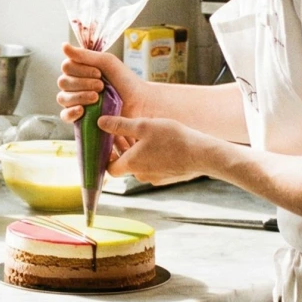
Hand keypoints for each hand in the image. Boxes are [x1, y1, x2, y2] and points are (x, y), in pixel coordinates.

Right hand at [57, 43, 143, 123]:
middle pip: (63, 82)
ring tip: (96, 97)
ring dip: (79, 96)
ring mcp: (76, 102)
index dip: (80, 70)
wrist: (138, 102)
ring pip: (63, 98)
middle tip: (101, 86)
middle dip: (82, 83)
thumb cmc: (124, 80)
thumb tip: (63, 46)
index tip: (99, 73)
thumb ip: (84, 55)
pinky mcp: (80, 118)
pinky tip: (81, 110)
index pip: (66, 67)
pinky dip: (70, 112)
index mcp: (80, 70)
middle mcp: (75, 85)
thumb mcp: (106, 62)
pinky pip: (65, 116)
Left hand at [98, 115, 212, 184]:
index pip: (109, 168)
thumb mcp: (143, 126)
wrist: (201, 154)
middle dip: (123, 149)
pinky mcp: (168, 177)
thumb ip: (120, 125)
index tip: (108, 143)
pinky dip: (151, 157)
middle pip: (124, 164)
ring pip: (140, 165)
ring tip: (144, 135)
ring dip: (137, 152)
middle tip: (125, 132)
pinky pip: (154, 167)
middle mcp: (140, 175)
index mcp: (131, 164)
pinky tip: (160, 143)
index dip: (106, 156)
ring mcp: (155, 178)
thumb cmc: (172, 138)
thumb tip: (100, 123)